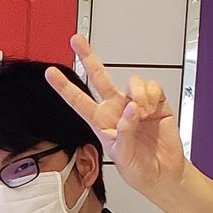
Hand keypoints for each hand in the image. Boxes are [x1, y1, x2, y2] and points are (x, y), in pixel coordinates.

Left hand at [46, 33, 186, 201]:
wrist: (162, 173)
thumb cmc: (138, 168)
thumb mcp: (123, 156)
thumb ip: (125, 132)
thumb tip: (131, 108)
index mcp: (100, 122)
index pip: (78, 101)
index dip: (64, 87)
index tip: (50, 73)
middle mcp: (116, 108)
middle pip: (99, 76)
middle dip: (88, 56)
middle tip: (76, 40)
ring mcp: (135, 104)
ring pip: (132, 81)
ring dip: (138, 93)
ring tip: (143, 111)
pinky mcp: (155, 103)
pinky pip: (151, 87)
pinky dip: (151, 96)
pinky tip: (152, 109)